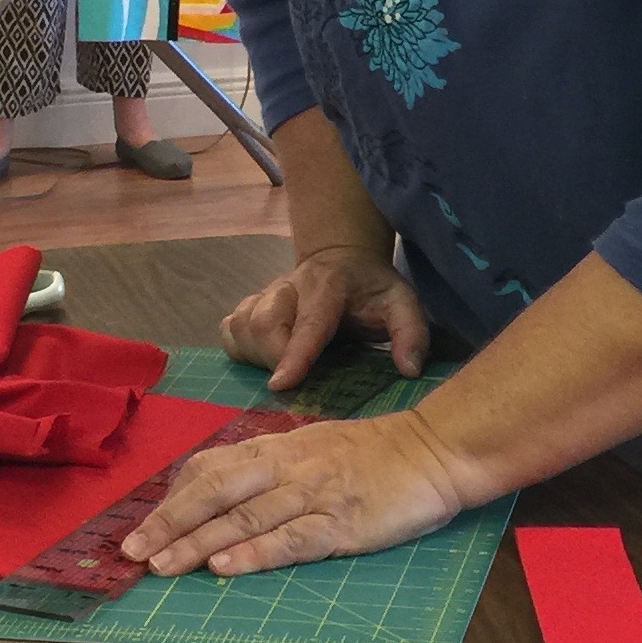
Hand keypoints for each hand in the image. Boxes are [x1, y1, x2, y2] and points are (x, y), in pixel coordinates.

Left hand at [120, 407, 465, 576]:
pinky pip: (290, 539)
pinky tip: (224, 568)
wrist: (434, 450)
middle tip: (132, 552)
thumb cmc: (375, 454)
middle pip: (216, 492)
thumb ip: (272, 466)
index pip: (212, 468)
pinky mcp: (341, 523)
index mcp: (279, 448)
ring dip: (196, 542)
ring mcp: (314, 495)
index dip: (173, 498)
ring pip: (244, 518)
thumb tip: (223, 488)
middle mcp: (288, 467)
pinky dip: (254, 553)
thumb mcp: (314, 447)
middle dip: (169, 522)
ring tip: (161, 566)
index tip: (141, 525)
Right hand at [221, 246, 429, 391]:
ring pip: (241, 326)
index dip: (293, 355)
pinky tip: (261, 358)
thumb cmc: (372, 288)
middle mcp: (289, 286)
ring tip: (282, 368)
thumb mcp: (402, 302)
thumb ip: (411, 332)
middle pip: (262, 323)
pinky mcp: (250, 304)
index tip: (281, 384)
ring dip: (255, 355)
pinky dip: (240, 348)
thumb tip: (409, 370)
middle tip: (296, 379)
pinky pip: (230, 328)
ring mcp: (265, 294)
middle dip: (273, 359)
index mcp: (328, 286)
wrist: (343, 257)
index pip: (307, 323)